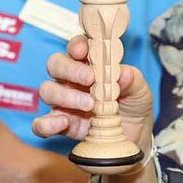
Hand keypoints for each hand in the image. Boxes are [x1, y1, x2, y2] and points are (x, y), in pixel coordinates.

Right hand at [33, 36, 154, 152]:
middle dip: (69, 69)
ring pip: (47, 90)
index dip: (76, 45)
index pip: (76, 47)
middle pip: (55, 64)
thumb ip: (132, 80)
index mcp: (90, 64)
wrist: (134, 136)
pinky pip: (41, 124)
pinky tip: (63, 122)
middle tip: (90, 79)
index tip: (83, 49)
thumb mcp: (140, 91)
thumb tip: (122, 73)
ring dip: (65, 95)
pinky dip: (46, 123)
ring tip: (89, 105)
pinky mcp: (60, 125)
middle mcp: (72, 80)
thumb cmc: (134, 105)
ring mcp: (64, 102)